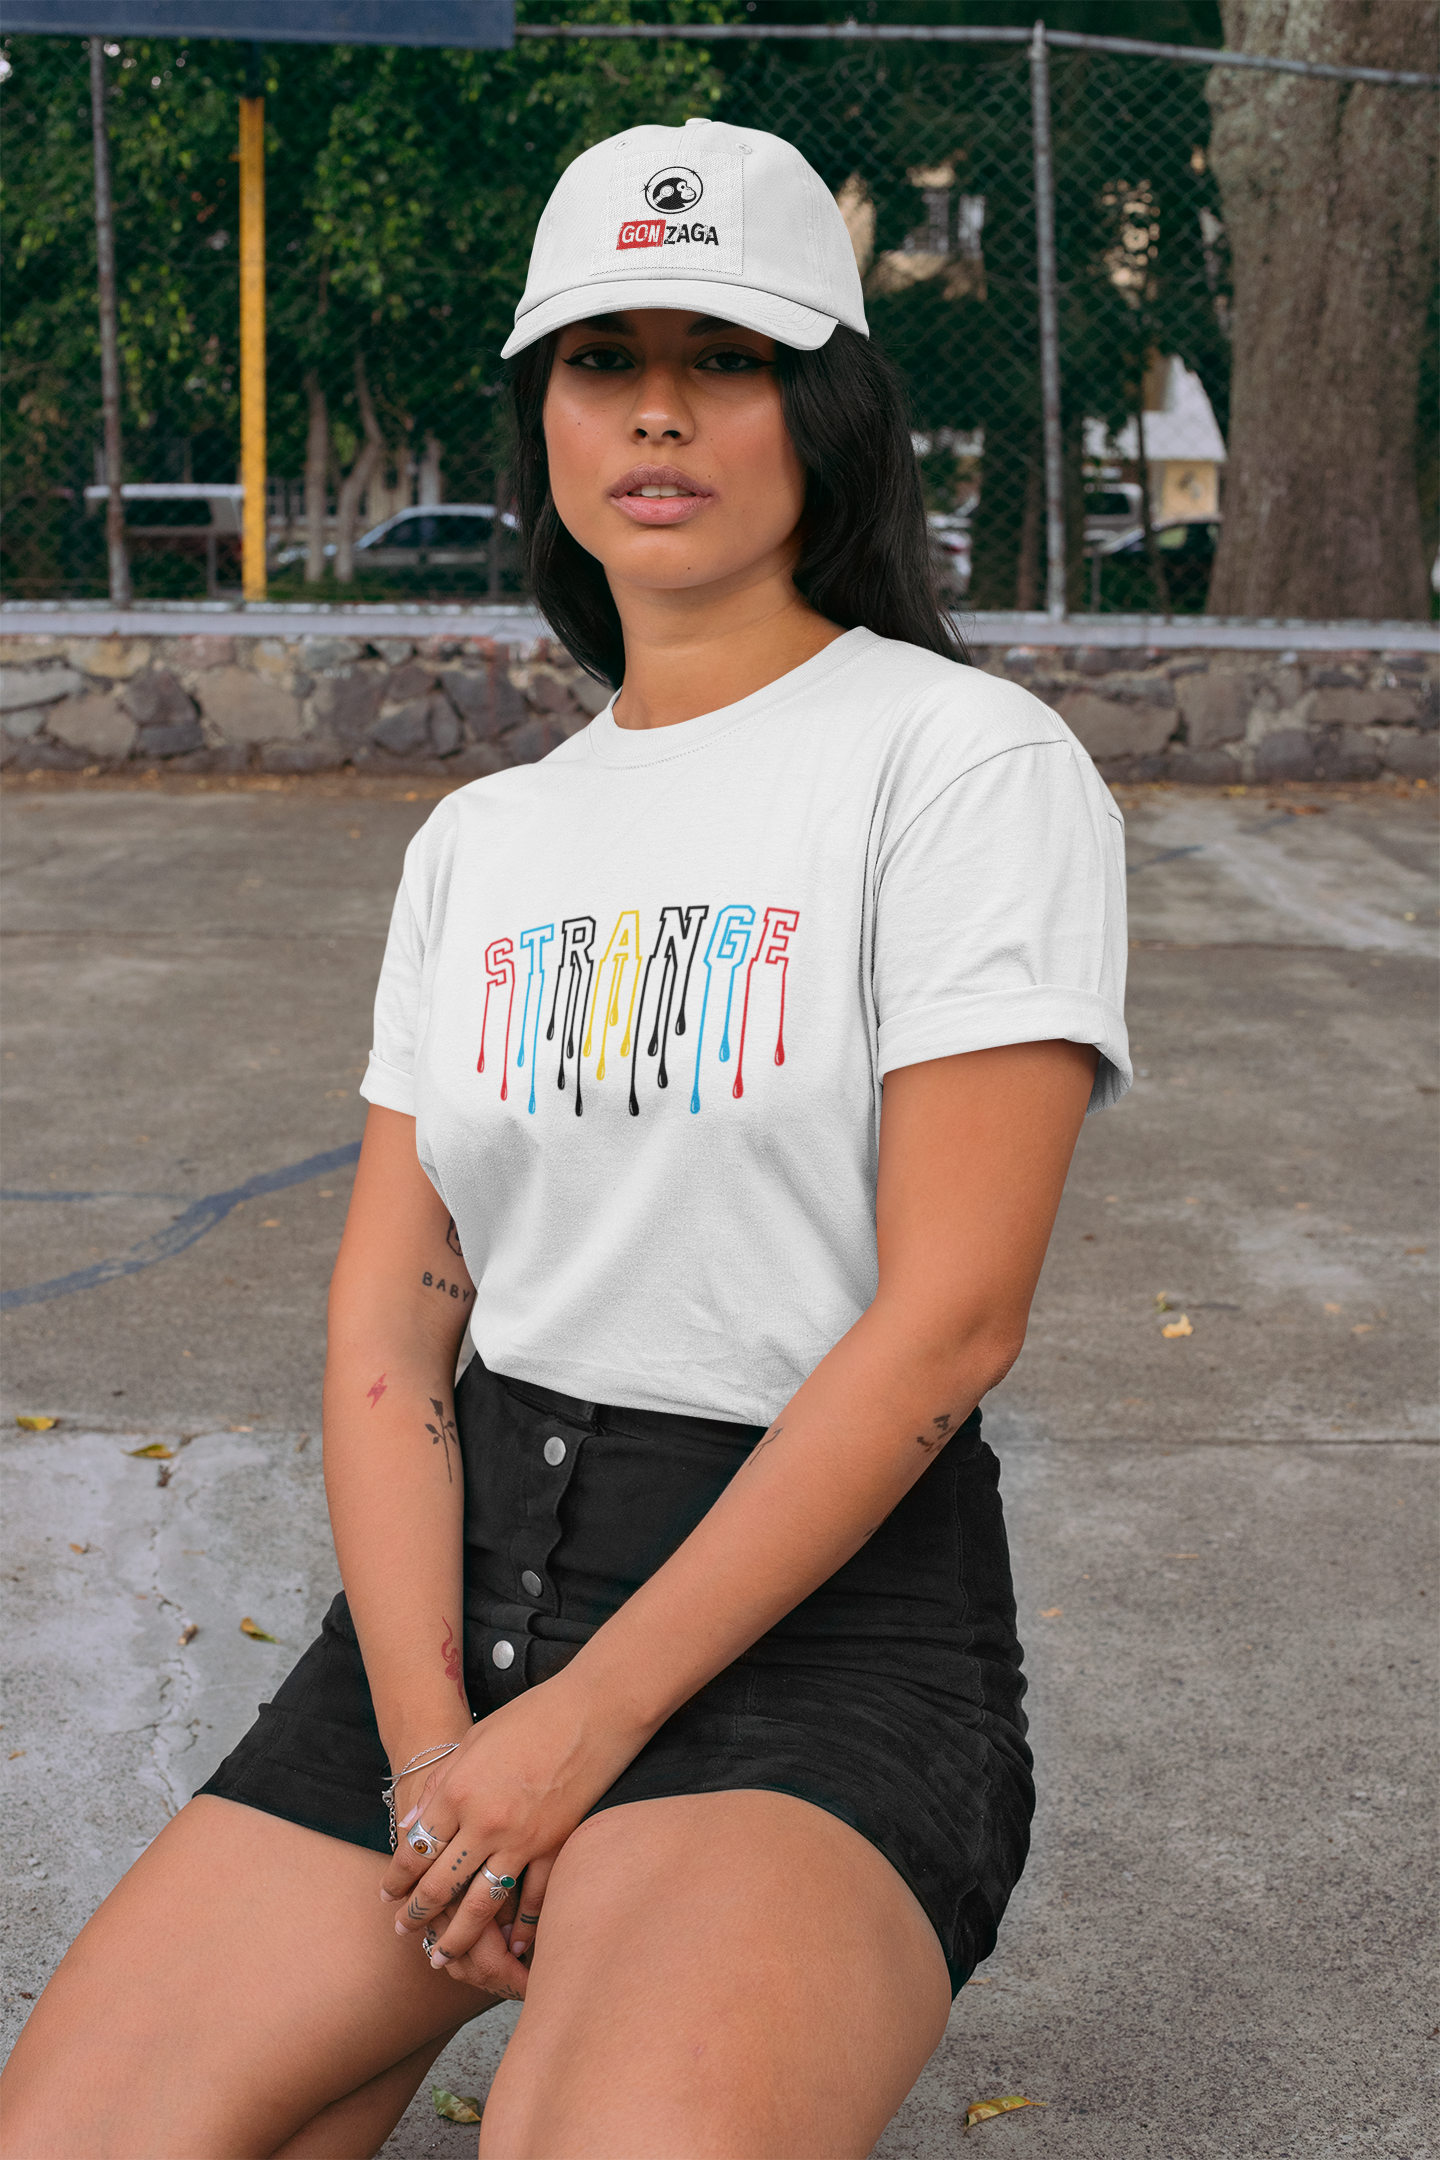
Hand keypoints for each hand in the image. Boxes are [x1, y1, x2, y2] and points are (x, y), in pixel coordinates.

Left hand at [378, 1671, 643, 1981]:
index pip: (415, 1849)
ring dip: (458, 1936)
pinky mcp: (556, 1846)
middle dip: (418, 1915)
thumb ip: (440, 1786)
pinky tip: (510, 1945)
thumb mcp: (472, 1742)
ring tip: (443, 1957)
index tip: (387, 1896)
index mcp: (457, 1791)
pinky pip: (532, 1899)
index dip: (398, 1878)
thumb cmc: (531, 1716)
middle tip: (404, 1934)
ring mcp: (522, 1839)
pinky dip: (521, 1927)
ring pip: (480, 1905)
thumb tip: (413, 1825)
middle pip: (441, 1885)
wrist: (593, 1709)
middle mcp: (483, 1822)